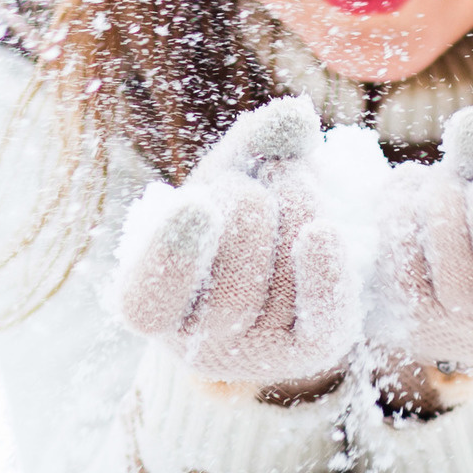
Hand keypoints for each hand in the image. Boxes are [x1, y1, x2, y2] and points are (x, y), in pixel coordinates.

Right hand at [114, 96, 356, 382]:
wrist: (285, 265)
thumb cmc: (233, 219)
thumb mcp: (226, 178)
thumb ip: (252, 144)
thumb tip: (296, 116)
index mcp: (149, 303)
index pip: (149, 297)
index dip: (172, 253)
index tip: (198, 204)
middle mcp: (194, 345)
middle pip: (228, 285)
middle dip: (250, 208)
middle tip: (266, 173)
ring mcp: (255, 356)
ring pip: (280, 289)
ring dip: (295, 214)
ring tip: (296, 181)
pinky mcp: (311, 353)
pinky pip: (322, 323)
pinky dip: (324, 275)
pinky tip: (321, 231)